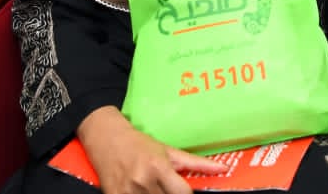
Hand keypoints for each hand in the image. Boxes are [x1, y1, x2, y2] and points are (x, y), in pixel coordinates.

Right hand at [79, 106, 225, 193]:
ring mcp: (127, 192)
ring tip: (156, 189)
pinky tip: (143, 192)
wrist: (106, 139)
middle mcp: (143, 181)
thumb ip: (196, 163)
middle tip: (169, 188)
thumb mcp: (168, 151)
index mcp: (159, 168)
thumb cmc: (139, 144)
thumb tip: (222, 168)